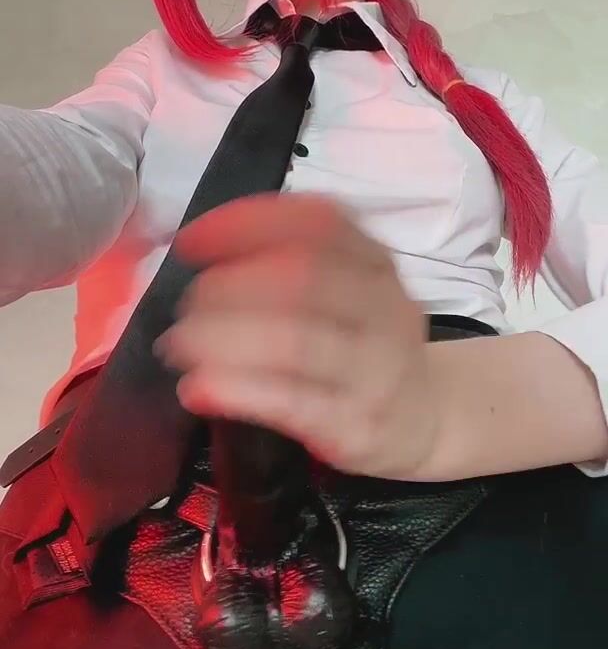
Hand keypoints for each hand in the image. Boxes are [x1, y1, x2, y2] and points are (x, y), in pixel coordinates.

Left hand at [153, 193, 438, 479]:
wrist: (431, 419)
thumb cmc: (367, 346)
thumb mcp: (353, 291)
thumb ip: (294, 263)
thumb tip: (201, 249)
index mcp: (376, 263)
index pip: (320, 222)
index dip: (248, 223)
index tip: (192, 239)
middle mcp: (384, 308)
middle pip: (304, 278)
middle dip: (230, 285)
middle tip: (187, 305)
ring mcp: (377, 369)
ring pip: (296, 342)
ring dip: (224, 338)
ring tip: (180, 344)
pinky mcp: (360, 426)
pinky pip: (292, 402)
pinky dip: (237, 390)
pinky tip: (198, 388)